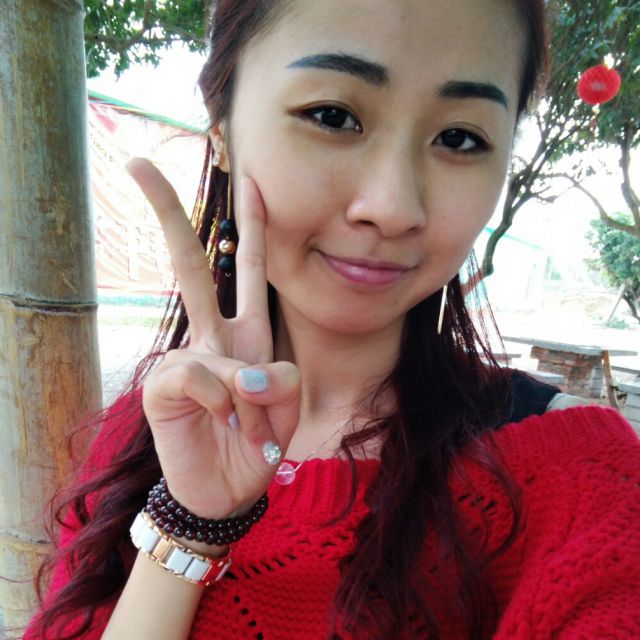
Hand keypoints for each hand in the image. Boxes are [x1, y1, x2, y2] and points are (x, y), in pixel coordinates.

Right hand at [126, 159, 299, 519]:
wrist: (230, 490)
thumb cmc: (260, 442)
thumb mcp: (287, 405)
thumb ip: (278, 378)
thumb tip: (244, 370)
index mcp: (248, 331)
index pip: (249, 267)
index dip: (252, 224)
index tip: (251, 178)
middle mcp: (214, 334)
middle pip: (192, 263)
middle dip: (169, 214)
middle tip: (140, 164)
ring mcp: (185, 358)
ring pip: (210, 344)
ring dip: (244, 395)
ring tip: (251, 431)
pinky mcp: (163, 385)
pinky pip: (197, 376)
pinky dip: (223, 404)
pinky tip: (226, 425)